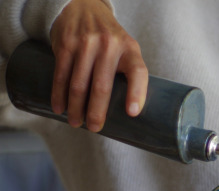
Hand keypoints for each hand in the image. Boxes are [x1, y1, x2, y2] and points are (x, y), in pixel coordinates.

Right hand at [49, 0, 147, 131]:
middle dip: (97, 112)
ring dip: (75, 108)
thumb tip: (130, 114)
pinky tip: (59, 108)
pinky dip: (59, 95)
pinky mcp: (66, 44)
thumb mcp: (127, 50)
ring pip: (79, 84)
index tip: (132, 113)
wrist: (84, 8)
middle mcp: (110, 45)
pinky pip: (61, 75)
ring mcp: (86, 44)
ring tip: (76, 123)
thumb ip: (129, 74)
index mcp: (130, 50)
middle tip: (95, 128)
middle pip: (102, 86)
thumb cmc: (111, 40)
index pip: (138, 72)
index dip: (137, 93)